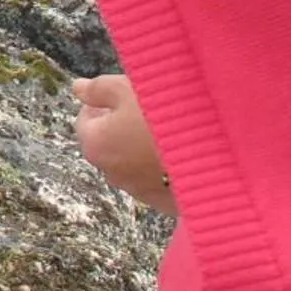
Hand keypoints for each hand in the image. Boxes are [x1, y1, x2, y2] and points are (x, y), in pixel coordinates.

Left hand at [72, 74, 174, 214]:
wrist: (212, 156)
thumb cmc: (163, 116)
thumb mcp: (126, 89)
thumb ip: (98, 89)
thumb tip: (78, 88)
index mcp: (95, 144)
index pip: (86, 120)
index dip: (103, 103)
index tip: (124, 94)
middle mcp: (111, 173)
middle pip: (110, 142)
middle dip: (123, 126)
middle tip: (150, 108)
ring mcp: (138, 191)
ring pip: (134, 162)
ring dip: (144, 147)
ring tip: (171, 129)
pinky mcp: (165, 202)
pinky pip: (158, 178)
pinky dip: (164, 166)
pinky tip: (184, 151)